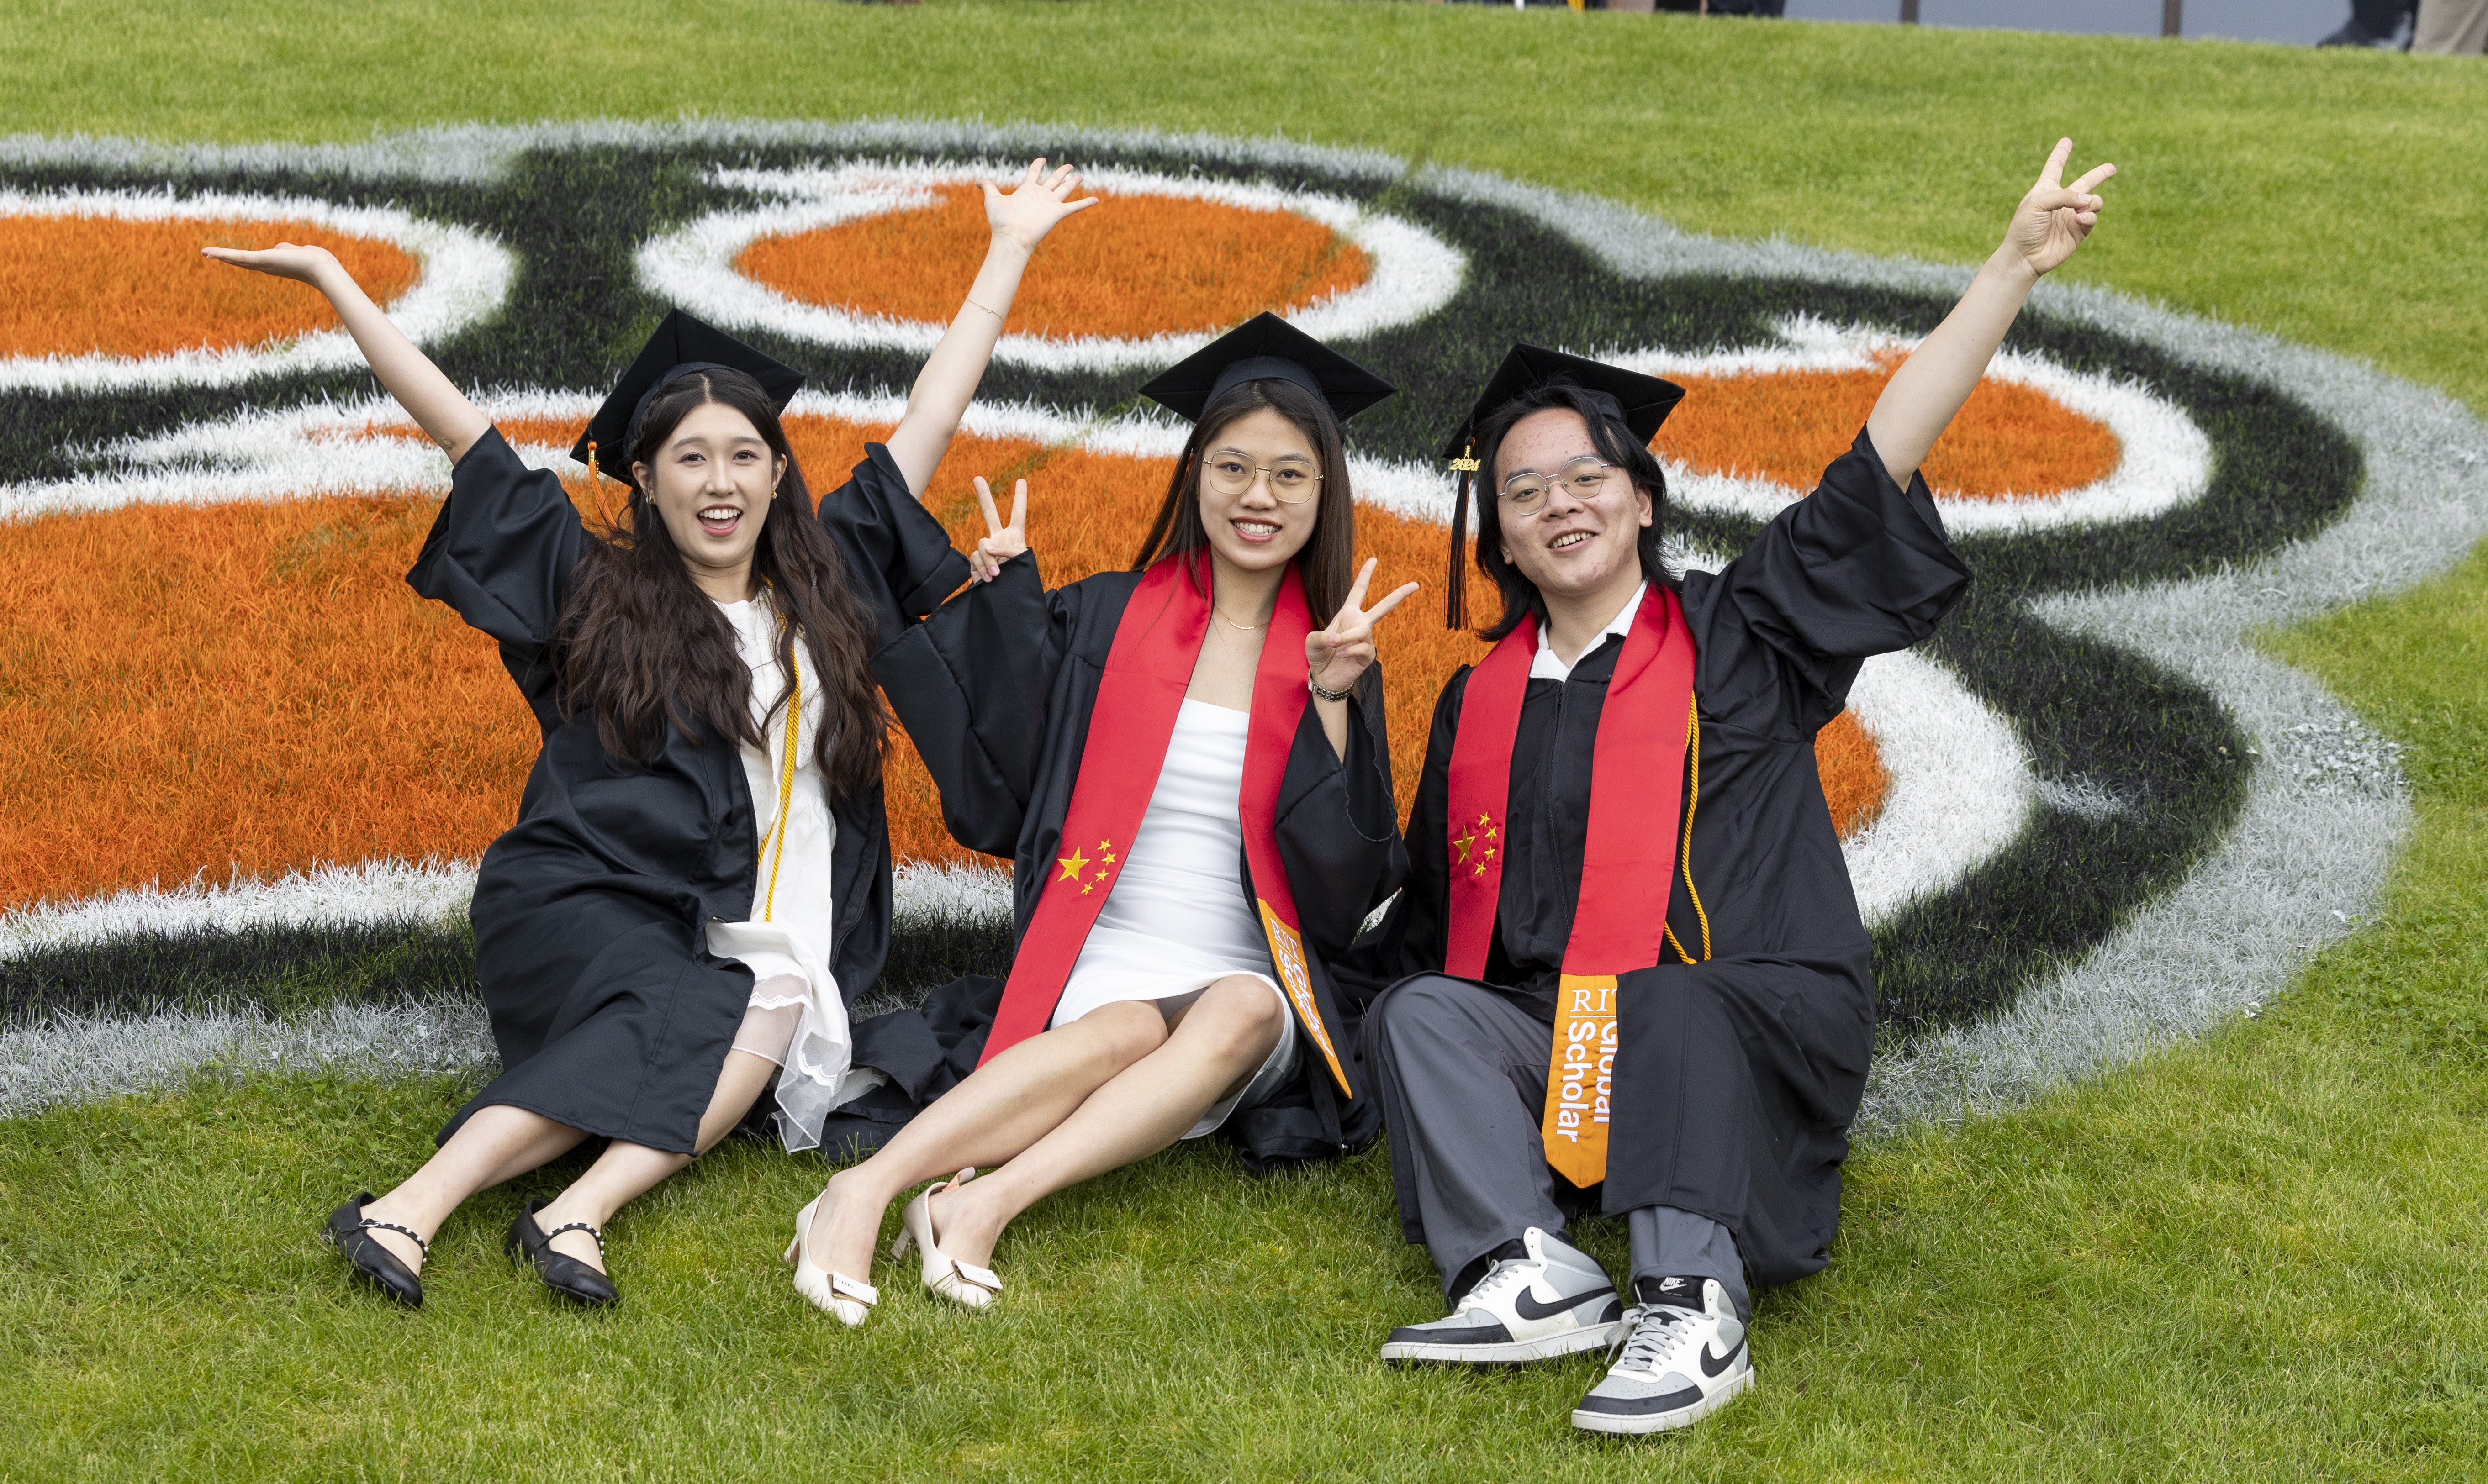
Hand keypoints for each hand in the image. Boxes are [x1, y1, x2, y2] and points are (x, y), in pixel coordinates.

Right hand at [199, 241, 343, 288]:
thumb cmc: (314, 260)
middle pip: (241, 261)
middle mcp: (266, 267)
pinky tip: (211, 253)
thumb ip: (286, 250)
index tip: (226, 256)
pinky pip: (239, 257)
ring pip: (237, 259)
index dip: (238, 259)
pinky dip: (224, 254)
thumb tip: (281, 249)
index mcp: (273, 264)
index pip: (252, 261)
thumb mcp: (296, 251)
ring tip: (205, 252)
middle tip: (208, 254)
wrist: (321, 268)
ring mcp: (263, 265)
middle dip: (224, 257)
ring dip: (220, 255)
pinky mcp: (261, 260)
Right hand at [966, 476, 1027, 583]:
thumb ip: (1006, 550)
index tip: (1022, 480)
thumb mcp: (1021, 560)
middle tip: (977, 477)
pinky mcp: (976, 562)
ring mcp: (986, 550)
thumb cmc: (1021, 577)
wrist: (1009, 599)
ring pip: (982, 545)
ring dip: (988, 559)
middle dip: (983, 495)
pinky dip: (981, 568)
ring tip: (996, 575)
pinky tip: (987, 579)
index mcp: (1015, 536)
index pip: (1018, 513)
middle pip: (989, 513)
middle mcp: (998, 538)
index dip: (1020, 497)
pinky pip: (974, 559)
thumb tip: (987, 547)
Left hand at [983, 159, 1097, 253]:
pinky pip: (1075, 207)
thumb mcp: (992, 199)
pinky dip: (1085, 203)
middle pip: (1053, 180)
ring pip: (1065, 189)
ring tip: (1081, 176)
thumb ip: (988, 187)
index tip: (1042, 160)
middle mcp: (1040, 196)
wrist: (1012, 237)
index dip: (1038, 166)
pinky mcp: (1057, 213)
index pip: (1034, 174)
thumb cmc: (1001, 221)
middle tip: (1069, 166)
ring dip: (1073, 183)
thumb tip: (977, 181)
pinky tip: (1096, 200)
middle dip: (1061, 172)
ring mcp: (1050, 204)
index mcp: (1027, 190)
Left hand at [1306, 559, 1418, 697]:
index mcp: (1348, 614)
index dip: (1365, 574)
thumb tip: (1338, 640)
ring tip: (1334, 645)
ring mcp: (1367, 639)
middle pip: (1383, 607)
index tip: (1374, 559)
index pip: (1358, 591)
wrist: (1324, 677)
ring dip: (1346, 637)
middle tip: (1416, 584)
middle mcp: (1360, 623)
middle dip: (1399, 595)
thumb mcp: (1312, 641)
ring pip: (1363, 631)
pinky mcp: (1369, 655)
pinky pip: (1364, 647)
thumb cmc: (1319, 655)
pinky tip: (1341, 654)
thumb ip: (1321, 636)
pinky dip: (1350, 650)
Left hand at [2000, 139, 2114, 278]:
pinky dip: (2089, 215)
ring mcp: (2071, 215)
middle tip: (2112, 167)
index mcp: (2046, 189)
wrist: (2025, 257)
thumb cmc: (2024, 228)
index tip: (2066, 141)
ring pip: (2094, 200)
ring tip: (2079, 211)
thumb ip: (2064, 195)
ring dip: (2091, 201)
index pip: (2055, 167)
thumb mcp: (2038, 203)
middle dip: (2099, 174)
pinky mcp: (2079, 230)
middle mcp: (2061, 201)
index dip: (2061, 154)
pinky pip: (2092, 216)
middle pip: (2085, 182)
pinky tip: (2079, 219)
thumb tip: (2088, 199)